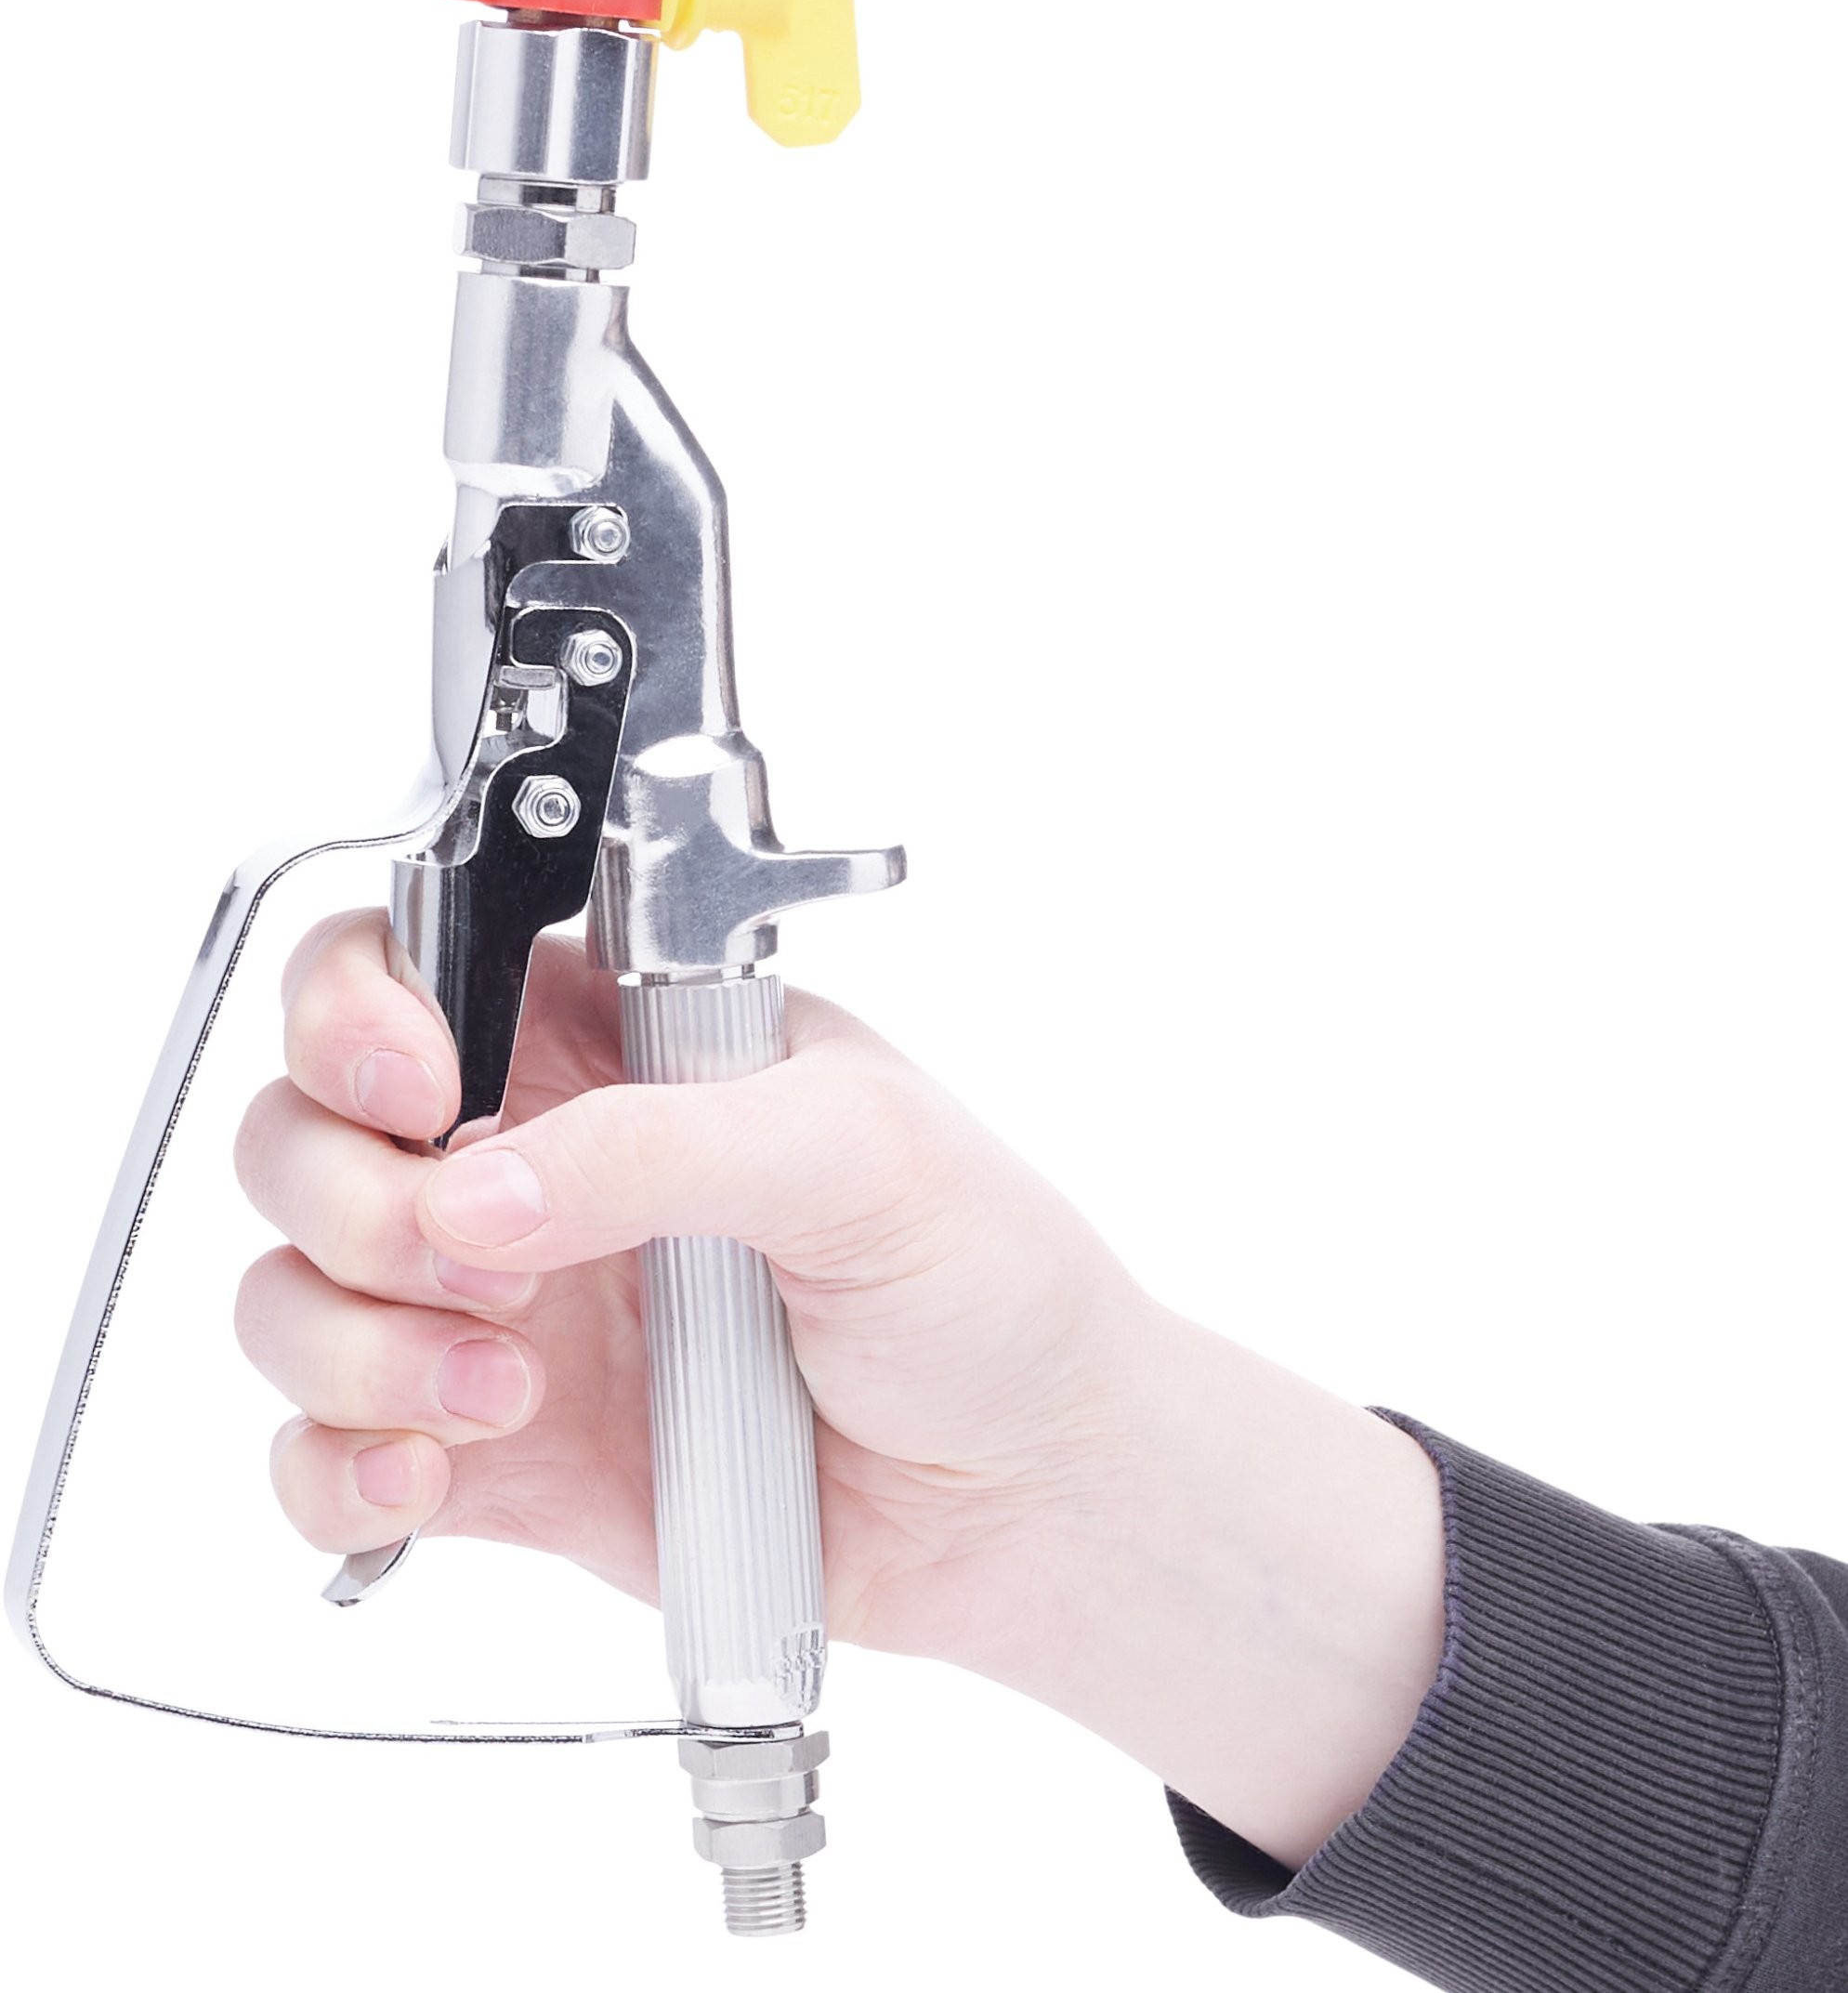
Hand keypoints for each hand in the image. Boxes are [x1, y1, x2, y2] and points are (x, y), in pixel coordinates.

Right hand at [235, 910, 1444, 1868]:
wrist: (1028, 1487)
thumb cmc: (983, 1275)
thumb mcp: (856, 1155)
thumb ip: (665, 1148)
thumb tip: (480, 1189)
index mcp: (612, 1040)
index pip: (406, 964)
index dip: (357, 1014)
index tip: (415, 1093)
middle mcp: (531, 1161)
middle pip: (306, 1132)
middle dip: (345, 1199)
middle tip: (464, 1262)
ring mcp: (498, 1313)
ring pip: (294, 1297)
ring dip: (352, 1348)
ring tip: (503, 1394)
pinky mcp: (493, 1454)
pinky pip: (330, 1459)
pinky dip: (339, 1471)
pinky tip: (431, 1475)